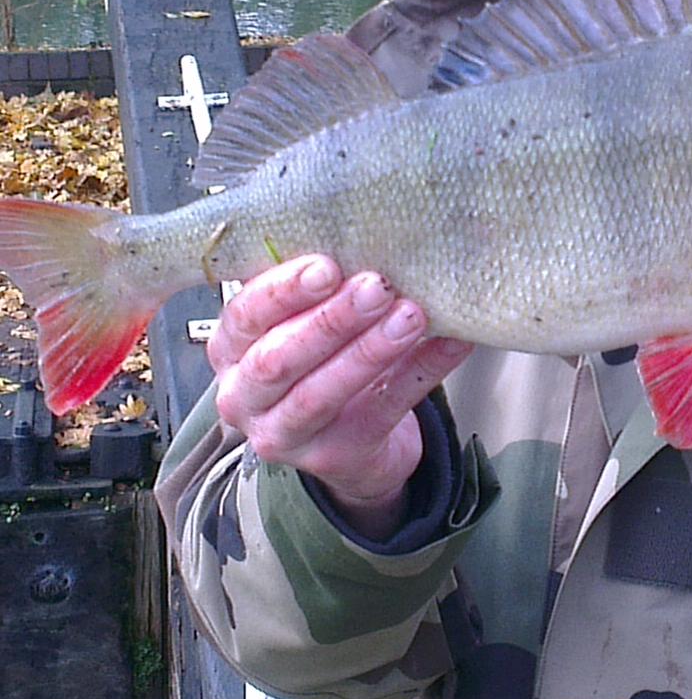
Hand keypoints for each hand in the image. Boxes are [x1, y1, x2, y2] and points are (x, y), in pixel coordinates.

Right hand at [208, 254, 472, 537]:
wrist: (353, 444)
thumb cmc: (324, 364)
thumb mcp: (306, 325)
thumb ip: (326, 291)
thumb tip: (382, 241)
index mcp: (232, 350)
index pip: (244, 316)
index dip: (283, 291)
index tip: (327, 265)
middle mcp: (244, 396)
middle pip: (278, 359)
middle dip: (330, 320)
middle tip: (377, 287)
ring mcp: (285, 435)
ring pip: (322, 393)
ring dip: (370, 349)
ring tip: (411, 316)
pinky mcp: (334, 457)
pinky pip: (384, 409)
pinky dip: (422, 370)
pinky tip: (451, 342)